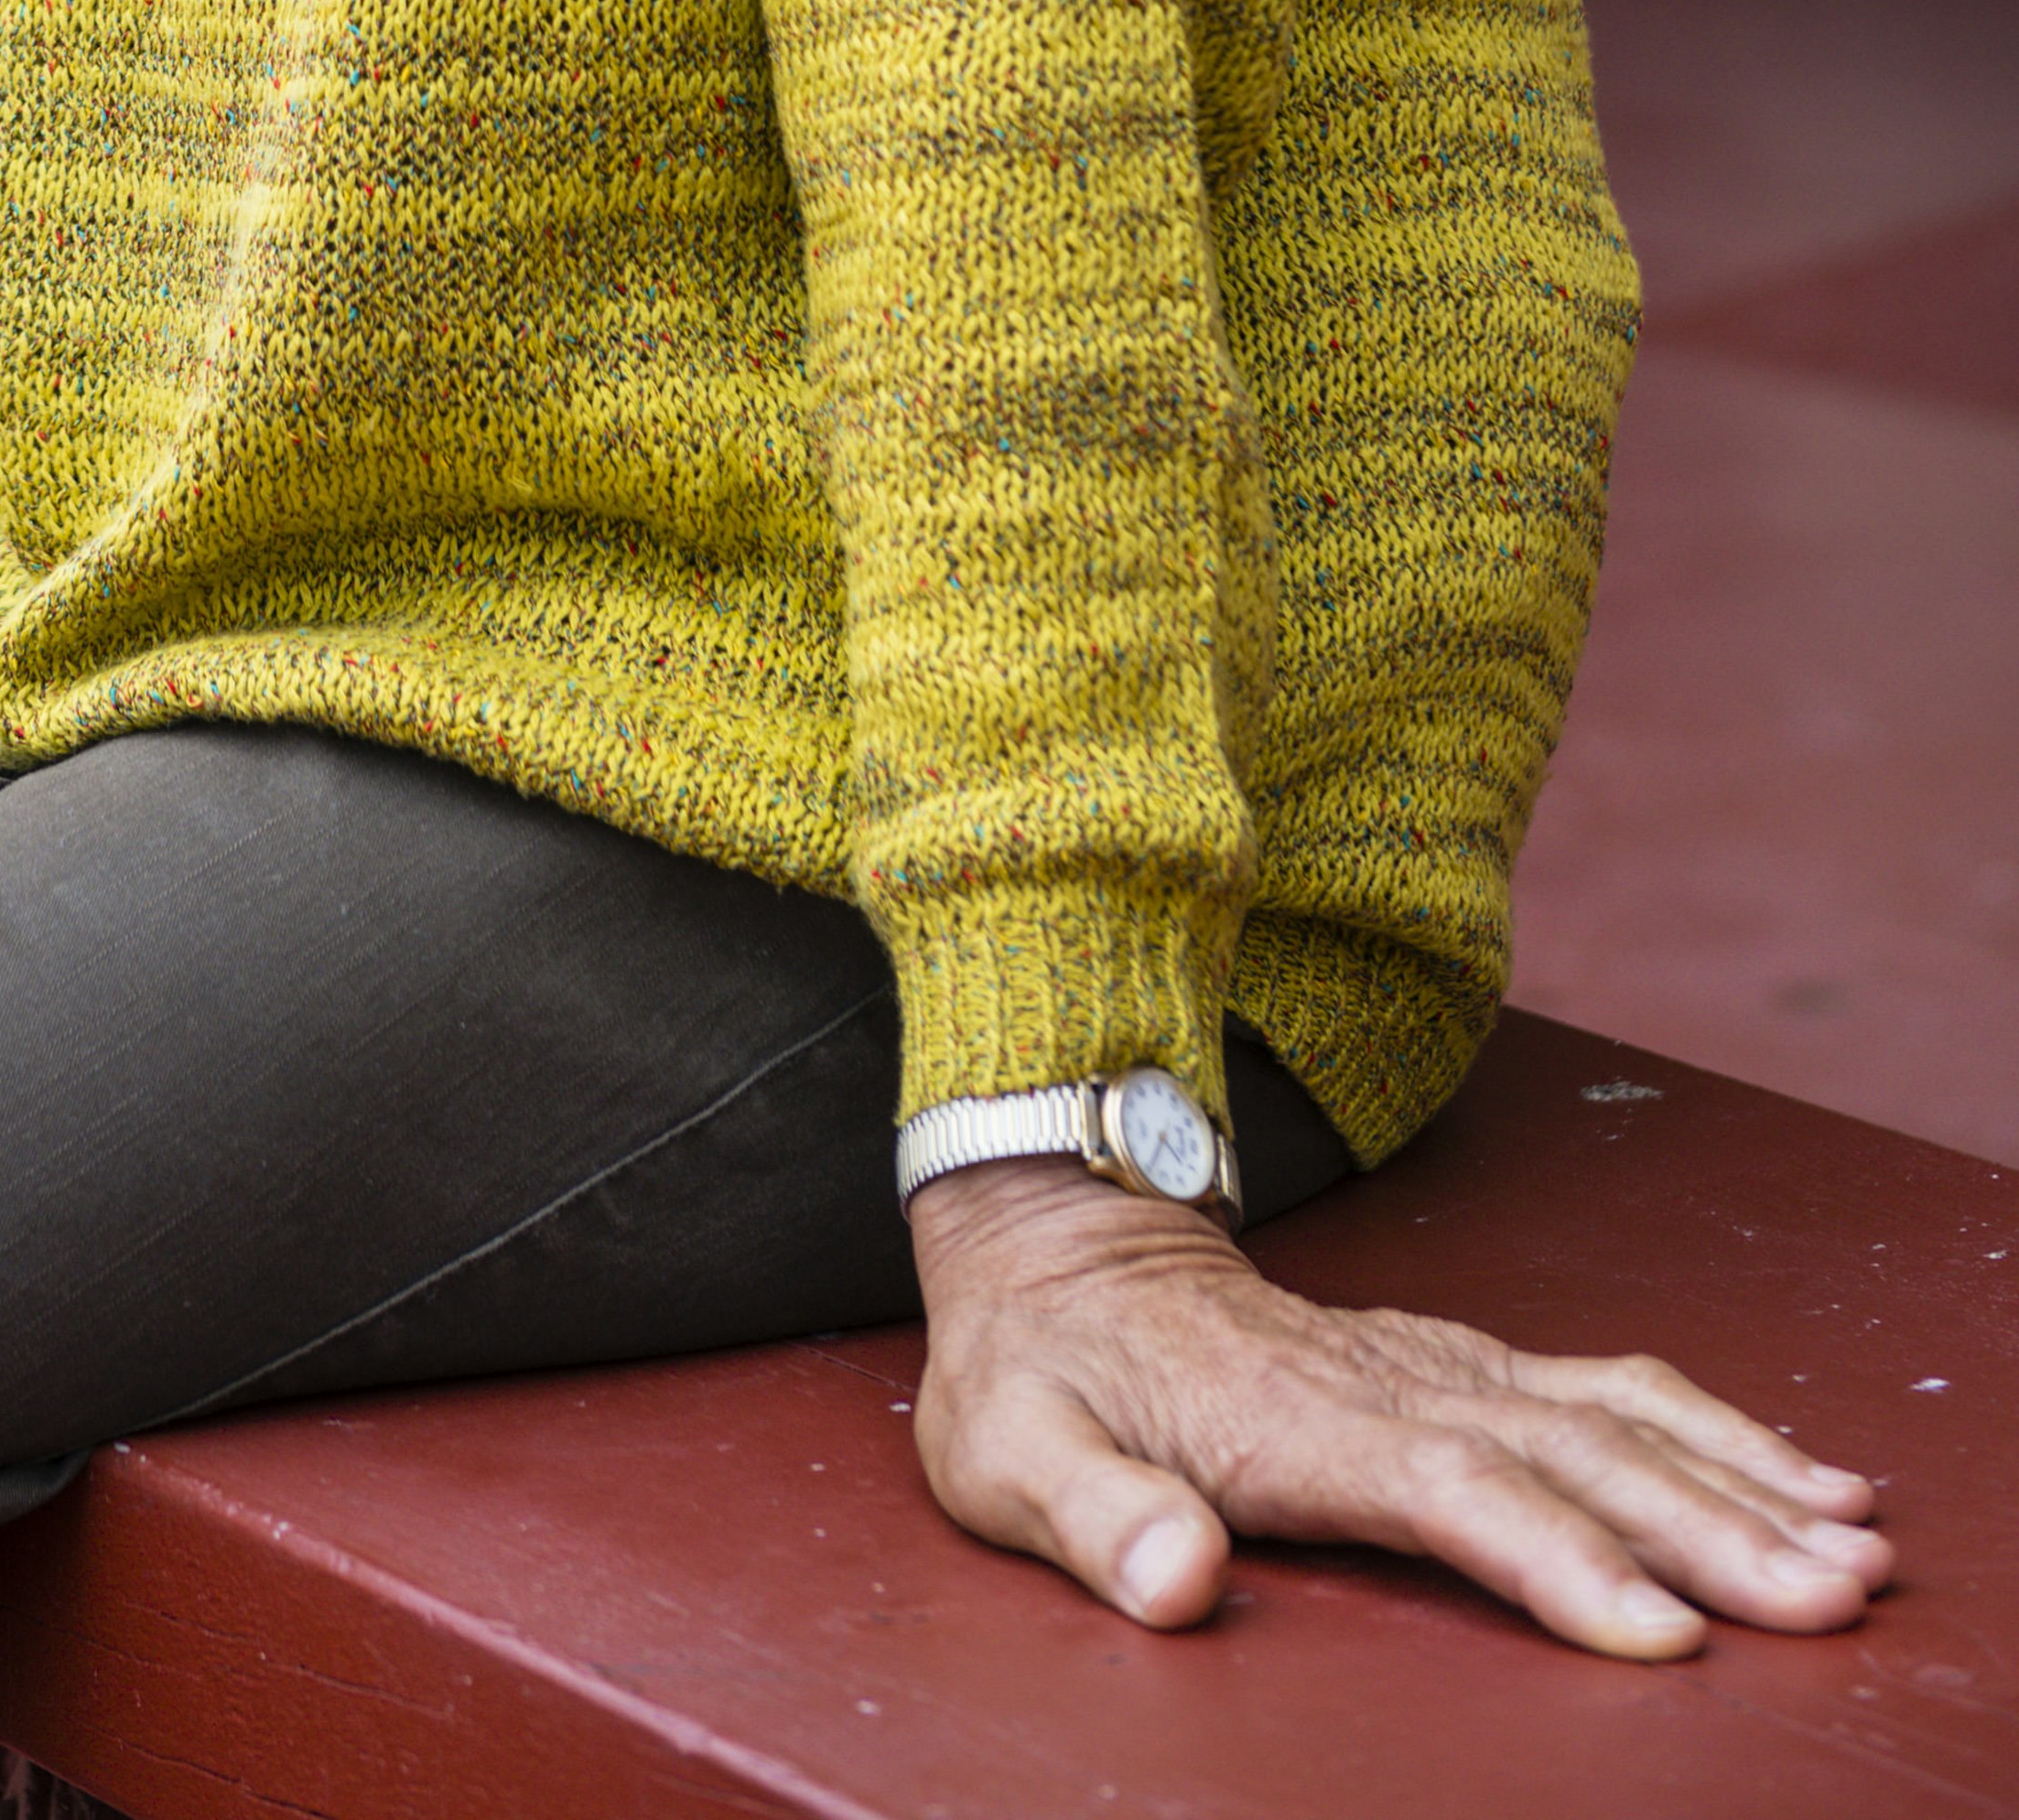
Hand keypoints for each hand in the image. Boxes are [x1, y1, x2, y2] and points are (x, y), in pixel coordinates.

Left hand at [905, 1157, 1891, 1657]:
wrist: (1052, 1231)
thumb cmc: (1033, 1371)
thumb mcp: (1008, 1452)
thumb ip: (1095, 1519)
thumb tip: (1176, 1580)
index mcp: (1292, 1417)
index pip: (1450, 1490)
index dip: (1557, 1559)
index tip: (1664, 1632)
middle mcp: (1388, 1377)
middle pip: (1572, 1452)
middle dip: (1710, 1527)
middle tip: (1833, 1594)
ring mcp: (1433, 1359)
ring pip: (1611, 1413)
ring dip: (1737, 1477)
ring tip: (1854, 1543)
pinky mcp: (1457, 1360)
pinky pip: (1605, 1386)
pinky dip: (1711, 1426)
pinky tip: (1794, 1471)